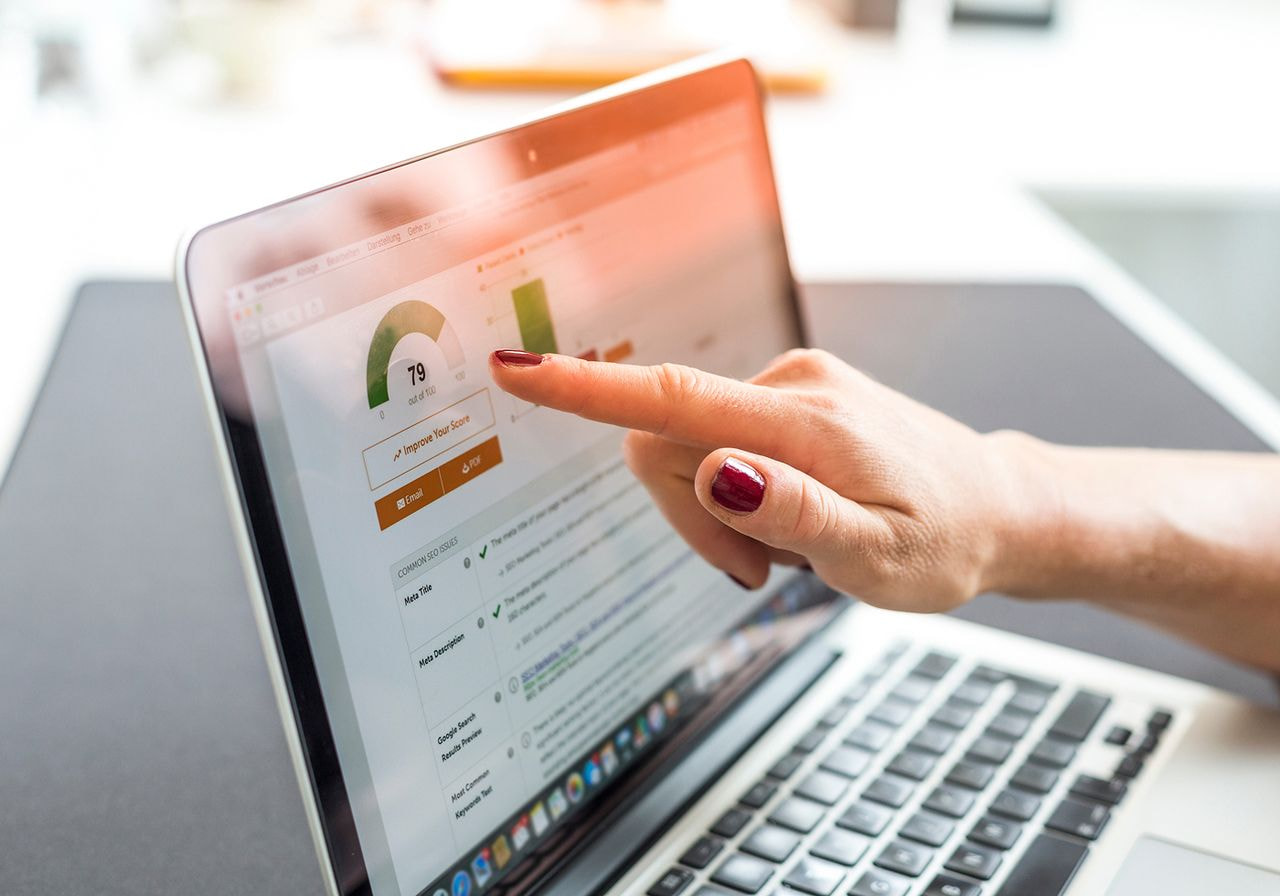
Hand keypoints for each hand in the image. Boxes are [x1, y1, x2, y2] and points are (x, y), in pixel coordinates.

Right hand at [490, 348, 1040, 611]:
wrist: (998, 506)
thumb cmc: (946, 539)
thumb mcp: (879, 557)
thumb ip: (796, 515)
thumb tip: (716, 472)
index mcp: (801, 421)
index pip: (671, 398)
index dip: (584, 390)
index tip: (515, 371)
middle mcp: (788, 385)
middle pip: (666, 442)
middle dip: (689, 516)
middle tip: (757, 571)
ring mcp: (791, 387)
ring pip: (689, 448)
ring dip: (716, 512)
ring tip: (786, 552)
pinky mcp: (791, 399)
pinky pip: (719, 441)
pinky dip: (736, 493)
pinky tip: (790, 521)